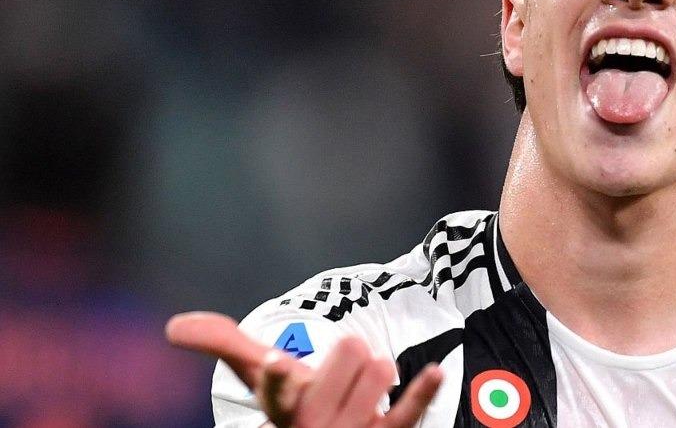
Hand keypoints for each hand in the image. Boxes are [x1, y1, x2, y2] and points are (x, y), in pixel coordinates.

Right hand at [166, 312, 442, 426]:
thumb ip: (223, 342)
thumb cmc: (296, 398)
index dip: (279, 381)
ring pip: (374, 381)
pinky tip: (435, 371)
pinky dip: (422, 392)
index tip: (281, 362)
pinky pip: (407, 415)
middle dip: (345, 359)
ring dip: (376, 371)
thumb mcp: (260, 371)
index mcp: (280, 414)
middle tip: (346, 361)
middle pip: (337, 376)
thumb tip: (173, 327)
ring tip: (370, 375)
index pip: (275, 399)